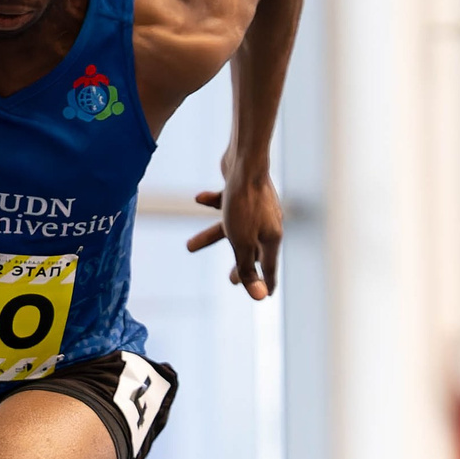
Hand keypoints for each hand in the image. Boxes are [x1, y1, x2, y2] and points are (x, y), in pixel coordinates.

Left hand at [185, 173, 282, 299]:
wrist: (245, 161)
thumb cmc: (244, 204)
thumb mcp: (243, 242)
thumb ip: (248, 268)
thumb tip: (260, 297)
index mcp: (271, 238)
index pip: (269, 267)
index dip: (266, 283)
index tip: (266, 296)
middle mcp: (267, 222)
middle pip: (250, 249)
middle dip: (239, 264)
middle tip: (232, 279)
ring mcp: (256, 206)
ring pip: (232, 227)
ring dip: (209, 237)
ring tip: (188, 247)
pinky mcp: (242, 190)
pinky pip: (225, 202)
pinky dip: (213, 203)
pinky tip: (198, 198)